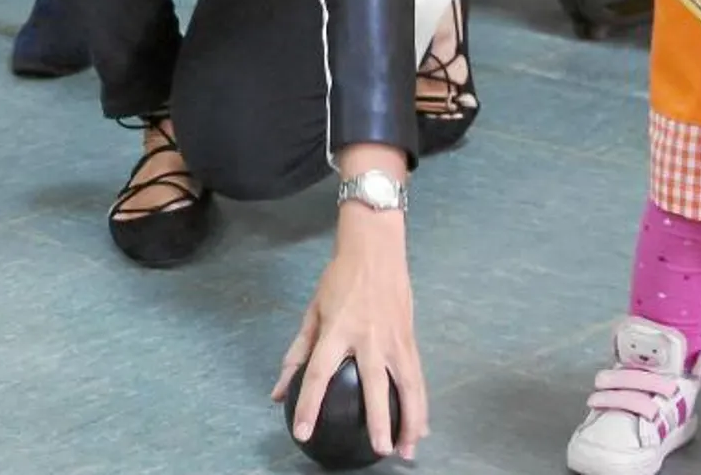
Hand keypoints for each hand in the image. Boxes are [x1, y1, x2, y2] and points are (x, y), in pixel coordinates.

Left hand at [271, 210, 426, 461]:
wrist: (375, 250)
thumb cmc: (339, 279)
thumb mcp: (312, 312)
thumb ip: (297, 353)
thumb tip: (279, 393)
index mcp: (338, 330)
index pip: (320, 373)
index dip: (309, 404)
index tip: (303, 431)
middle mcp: (369, 338)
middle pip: (376, 385)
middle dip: (380, 419)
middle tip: (380, 450)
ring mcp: (394, 339)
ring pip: (408, 386)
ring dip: (411, 420)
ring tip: (407, 451)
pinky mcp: (410, 339)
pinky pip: (418, 378)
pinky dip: (421, 404)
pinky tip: (421, 428)